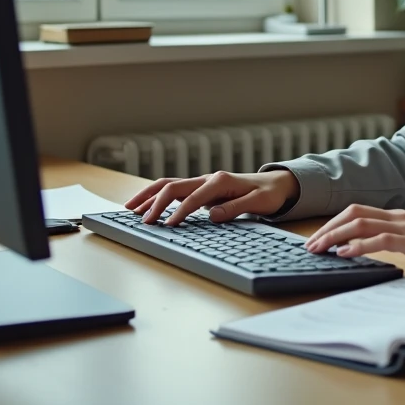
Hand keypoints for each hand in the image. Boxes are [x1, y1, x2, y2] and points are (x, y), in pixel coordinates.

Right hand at [124, 169, 298, 226]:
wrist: (275, 184)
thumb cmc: (268, 194)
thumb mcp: (258, 203)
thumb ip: (235, 208)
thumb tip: (212, 215)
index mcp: (221, 181)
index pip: (193, 197)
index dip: (179, 211)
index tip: (167, 225)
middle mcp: (208, 179)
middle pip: (173, 186)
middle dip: (155, 202)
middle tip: (142, 221)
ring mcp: (202, 183)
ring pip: (169, 185)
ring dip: (148, 196)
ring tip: (129, 209)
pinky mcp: (200, 189)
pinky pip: (173, 191)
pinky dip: (156, 197)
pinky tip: (144, 206)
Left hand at [304, 204, 404, 272]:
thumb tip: (390, 255)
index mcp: (403, 217)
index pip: (361, 213)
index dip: (336, 223)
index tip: (320, 238)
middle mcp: (402, 217)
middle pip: (354, 213)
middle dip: (328, 227)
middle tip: (311, 244)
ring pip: (361, 223)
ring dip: (335, 235)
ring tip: (319, 248)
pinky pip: (381, 240)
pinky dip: (359, 245)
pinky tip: (346, 253)